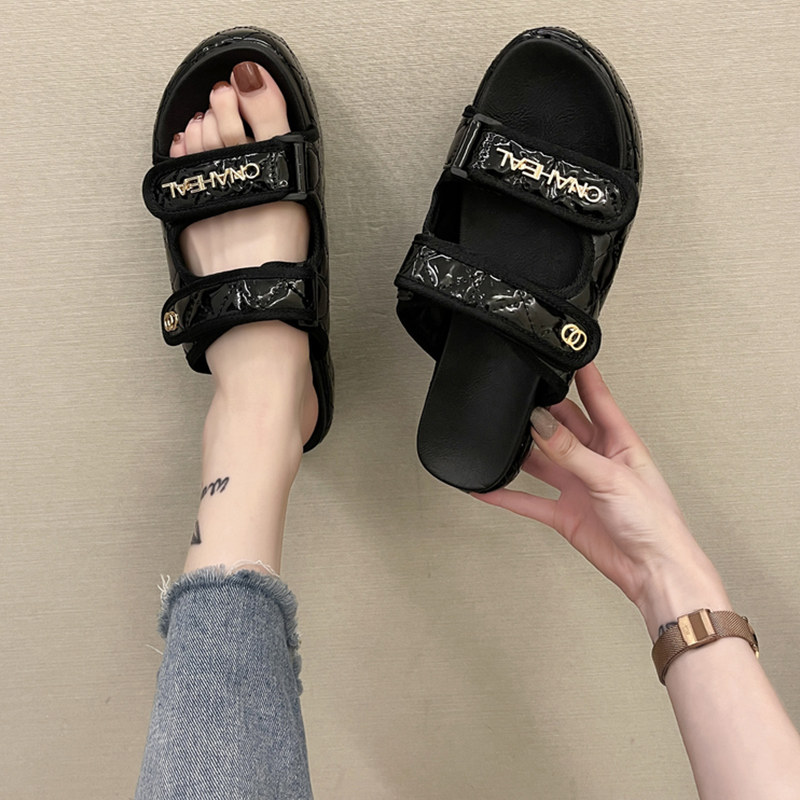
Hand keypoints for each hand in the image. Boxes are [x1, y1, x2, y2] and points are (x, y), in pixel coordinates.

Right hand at [474, 363, 726, 631]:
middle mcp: (597, 461)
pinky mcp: (564, 513)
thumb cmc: (655, 524)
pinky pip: (529, 499)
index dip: (582, 376)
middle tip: (519, 403)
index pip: (598, 399)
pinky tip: (489, 486)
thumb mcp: (611, 478)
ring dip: (523, 452)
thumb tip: (543, 423)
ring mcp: (578, 486)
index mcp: (620, 443)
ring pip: (543, 460)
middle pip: (563, 427)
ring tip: (499, 439)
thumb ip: (571, 452)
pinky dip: (507, 494)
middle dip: (542, 415)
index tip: (567, 352)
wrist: (653, 572)